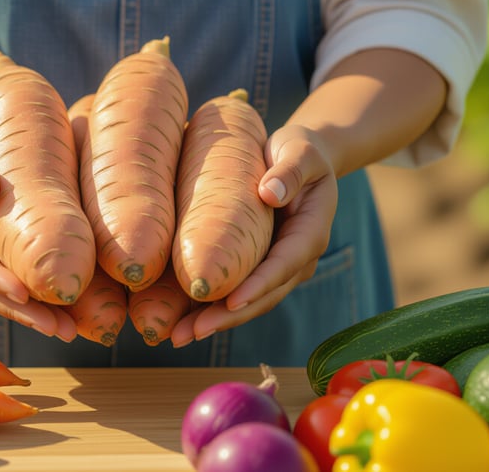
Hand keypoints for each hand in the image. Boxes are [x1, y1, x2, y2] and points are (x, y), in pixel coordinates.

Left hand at [170, 124, 337, 345]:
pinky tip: (181, 321)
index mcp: (310, 233)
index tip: (230, 302)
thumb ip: (290, 171)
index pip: (284, 265)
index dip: (258, 286)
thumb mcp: (300, 152)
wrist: (300, 158)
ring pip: (249, 303)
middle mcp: (296, 259)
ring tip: (177, 337)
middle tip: (190, 333)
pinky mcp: (259, 267)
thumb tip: (269, 193)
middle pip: (263, 296)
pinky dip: (211, 308)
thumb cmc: (299, 151)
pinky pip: (237, 292)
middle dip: (227, 317)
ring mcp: (278, 267)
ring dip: (215, 321)